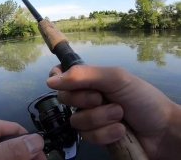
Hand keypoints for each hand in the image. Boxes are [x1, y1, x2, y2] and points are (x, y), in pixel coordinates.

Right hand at [47, 65, 180, 159]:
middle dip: (85, 100)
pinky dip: (105, 134)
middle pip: (65, 99)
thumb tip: (50, 80)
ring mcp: (90, 119)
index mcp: (90, 80)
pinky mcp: (96, 137)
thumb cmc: (142, 98)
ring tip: (120, 116)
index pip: (62, 75)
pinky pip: (87, 137)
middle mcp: (86, 98)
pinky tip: (120, 131)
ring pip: (76, 120)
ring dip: (100, 118)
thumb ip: (84, 75)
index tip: (61, 83)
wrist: (162, 130)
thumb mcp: (116, 79)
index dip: (57, 78)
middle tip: (103, 99)